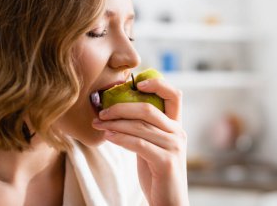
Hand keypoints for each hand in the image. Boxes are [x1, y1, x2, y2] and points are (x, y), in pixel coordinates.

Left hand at [92, 78, 188, 205]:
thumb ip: (144, 129)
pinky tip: (108, 136)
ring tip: (98, 123)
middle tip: (102, 111)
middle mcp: (178, 132)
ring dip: (115, 123)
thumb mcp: (153, 145)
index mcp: (176, 125)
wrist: (169, 201)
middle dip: (121, 107)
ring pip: (140, 126)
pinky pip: (139, 143)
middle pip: (149, 108)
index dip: (157, 84)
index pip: (174, 95)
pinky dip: (120, 138)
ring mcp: (174, 146)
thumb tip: (119, 112)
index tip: (137, 82)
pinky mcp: (166, 161)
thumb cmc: (157, 172)